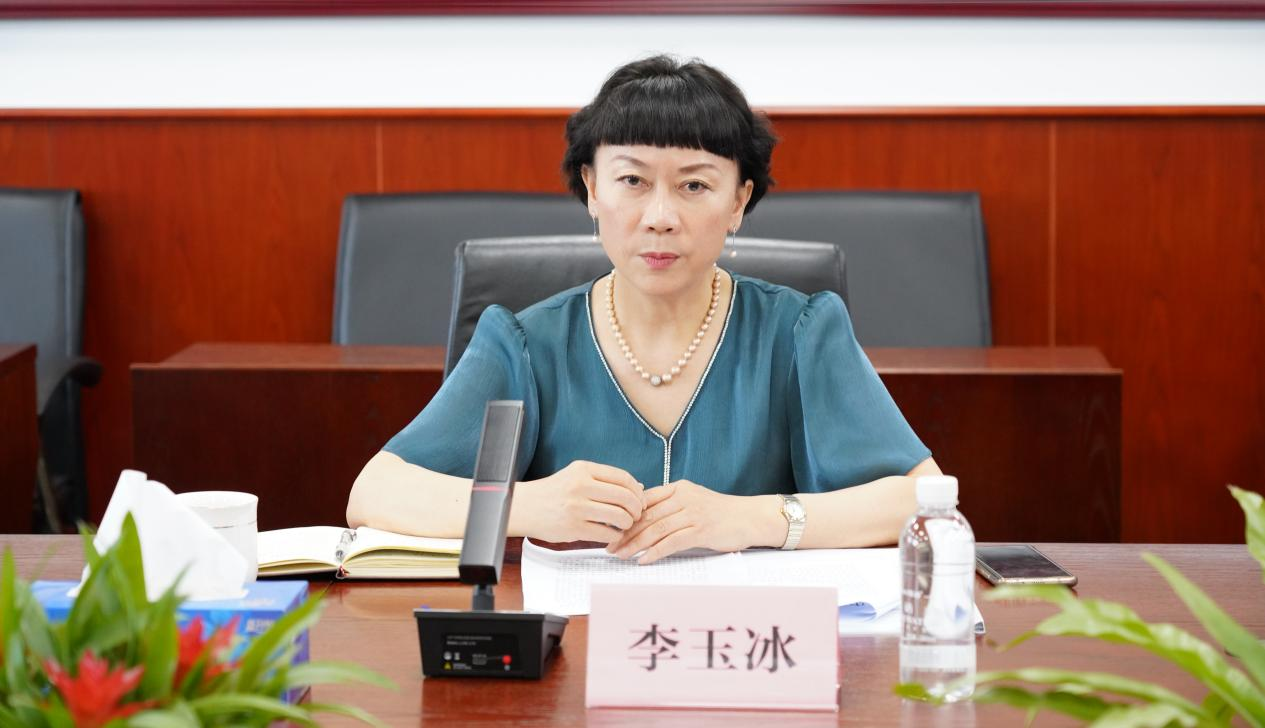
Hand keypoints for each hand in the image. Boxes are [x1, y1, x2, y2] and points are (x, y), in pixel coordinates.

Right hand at [515, 460, 644, 543]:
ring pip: (619, 516)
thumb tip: (637, 487)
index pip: (623, 477)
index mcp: (583, 469)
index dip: (637, 491)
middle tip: (636, 515)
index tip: (640, 500)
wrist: (524, 507)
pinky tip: (612, 534)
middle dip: (636, 509)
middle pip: (625, 497)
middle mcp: (581, 486)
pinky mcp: (574, 528)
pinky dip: (615, 536)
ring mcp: (577, 507)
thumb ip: (604, 480)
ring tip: (624, 525)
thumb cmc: (553, 492)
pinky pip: (606, 533)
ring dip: (627, 523)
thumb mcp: (576, 476)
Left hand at [607, 481, 775, 564]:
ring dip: (635, 544)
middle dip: (625, 532)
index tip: (611, 528)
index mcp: (678, 488)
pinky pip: (672, 542)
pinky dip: (655, 552)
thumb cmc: (721, 513)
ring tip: (621, 554)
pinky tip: (643, 560)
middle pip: (646, 516)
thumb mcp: (693, 501)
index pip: (644, 500)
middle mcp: (683, 497)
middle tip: (610, 545)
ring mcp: (693, 513)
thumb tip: (643, 520)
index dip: (625, 515)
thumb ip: (671, 506)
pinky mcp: (701, 529)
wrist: (751, 517)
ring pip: (656, 529)